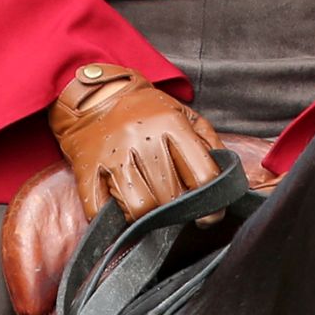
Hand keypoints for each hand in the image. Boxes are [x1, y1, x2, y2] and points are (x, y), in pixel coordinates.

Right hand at [46, 61, 222, 220]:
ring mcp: (112, 155)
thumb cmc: (147, 111)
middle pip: (170, 196)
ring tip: (150, 212)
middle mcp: (142, 139)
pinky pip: (100, 210)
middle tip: (176, 212)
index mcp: (171, 124)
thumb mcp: (185, 115)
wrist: (96, 94)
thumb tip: (228, 181)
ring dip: (147, 218)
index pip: (202, 175)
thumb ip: (209, 144)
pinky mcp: (87, 170)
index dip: (211, 204)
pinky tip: (122, 211)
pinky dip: (112, 219)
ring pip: (139, 208)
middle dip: (177, 211)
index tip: (209, 216)